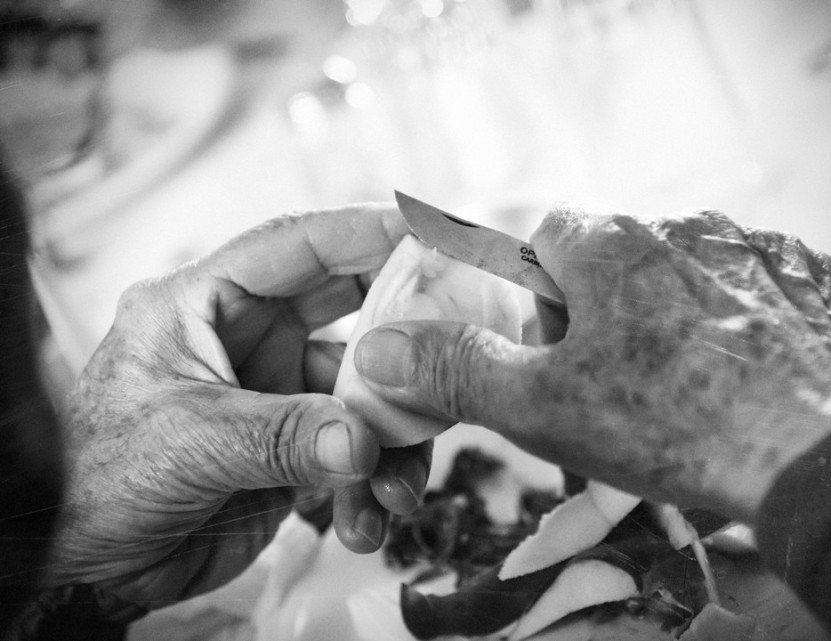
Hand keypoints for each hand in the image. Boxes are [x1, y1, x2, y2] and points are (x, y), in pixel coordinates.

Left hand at [48, 204, 429, 610]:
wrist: (90, 568)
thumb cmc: (99, 483)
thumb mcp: (187, 442)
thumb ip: (280, 435)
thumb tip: (365, 439)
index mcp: (202, 304)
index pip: (293, 247)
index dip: (362, 232)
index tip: (428, 231)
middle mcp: (246, 339)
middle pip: (347, 310)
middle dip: (401, 334)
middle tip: (453, 345)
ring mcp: (275, 393)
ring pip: (363, 394)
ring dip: (392, 439)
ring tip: (397, 490)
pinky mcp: (293, 447)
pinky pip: (355, 451)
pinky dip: (372, 485)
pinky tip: (367, 522)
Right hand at [352, 206, 830, 521]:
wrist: (814, 459)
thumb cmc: (664, 427)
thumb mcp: (539, 408)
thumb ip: (455, 370)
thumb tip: (379, 346)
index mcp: (609, 243)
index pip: (545, 238)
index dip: (538, 300)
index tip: (554, 353)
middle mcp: (682, 224)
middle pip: (615, 257)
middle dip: (602, 311)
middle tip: (615, 385)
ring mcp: (754, 248)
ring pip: (684, 271)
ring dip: (671, 314)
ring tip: (684, 387)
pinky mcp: (810, 280)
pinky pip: (755, 288)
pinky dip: (739, 321)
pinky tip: (742, 375)